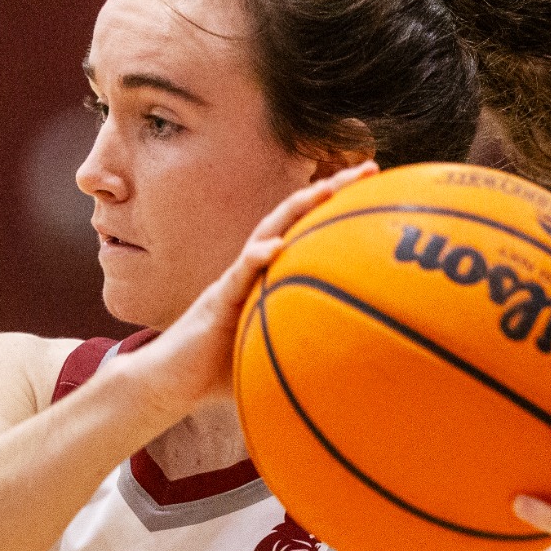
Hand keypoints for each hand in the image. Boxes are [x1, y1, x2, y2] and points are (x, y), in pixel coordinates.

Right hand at [125, 162, 378, 416]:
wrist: (172, 383)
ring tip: (325, 189)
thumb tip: (358, 371)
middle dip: (330, 188)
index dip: (340, 209)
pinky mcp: (216, 301)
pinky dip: (256, 258)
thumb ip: (308, 355)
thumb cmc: (223, 373)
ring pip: (266, 233)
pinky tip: (276, 247)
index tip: (378, 187)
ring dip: (296, 209)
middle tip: (367, 168)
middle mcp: (254, 269)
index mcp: (270, 277)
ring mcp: (234, 281)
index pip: (308, 232)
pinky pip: (237, 276)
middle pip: (294, 217)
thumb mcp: (276, 357)